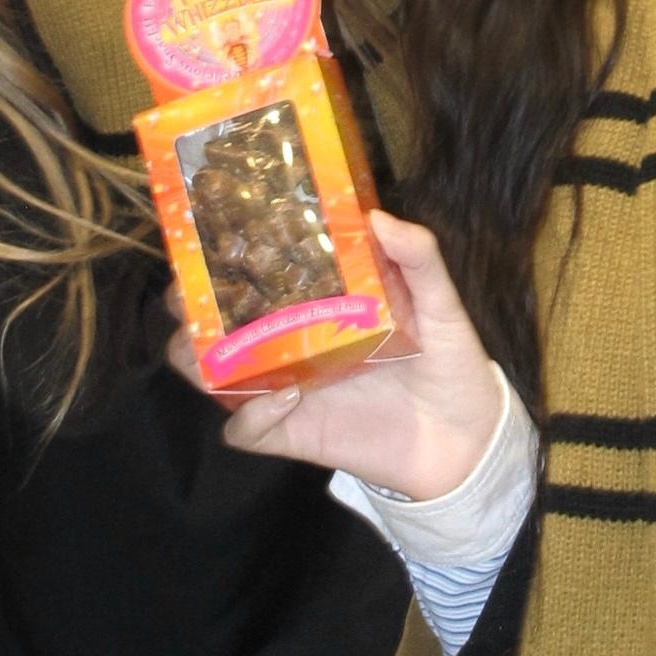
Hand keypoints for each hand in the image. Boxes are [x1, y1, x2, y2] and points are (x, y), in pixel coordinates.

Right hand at [164, 212, 507, 498]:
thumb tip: (377, 217)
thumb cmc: (450, 363)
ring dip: (198, 358)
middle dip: (187, 307)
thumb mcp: (440, 303)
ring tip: (212, 345)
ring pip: (208, 375)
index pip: (249, 275)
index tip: (202, 235)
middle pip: (209, 323)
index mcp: (313, 303)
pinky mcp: (292, 434)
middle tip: (191, 294)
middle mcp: (287, 343)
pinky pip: (244, 429)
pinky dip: (251, 415)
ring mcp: (284, 388)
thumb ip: (419, 258)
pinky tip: (285, 396)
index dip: (216, 257)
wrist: (468, 438)